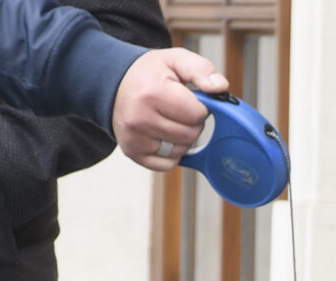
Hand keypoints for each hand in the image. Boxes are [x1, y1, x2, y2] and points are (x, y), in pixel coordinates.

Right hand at [111, 47, 228, 170]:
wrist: (114, 83)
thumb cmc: (148, 74)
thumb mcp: (175, 60)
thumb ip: (202, 70)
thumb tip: (221, 87)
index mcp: (152, 93)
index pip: (197, 114)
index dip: (200, 107)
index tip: (188, 98)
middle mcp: (140, 118)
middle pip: (191, 135)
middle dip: (192, 123)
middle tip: (178, 109)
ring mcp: (134, 138)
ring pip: (182, 150)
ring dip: (183, 138)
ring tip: (168, 119)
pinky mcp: (133, 152)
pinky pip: (168, 164)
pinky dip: (170, 153)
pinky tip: (161, 134)